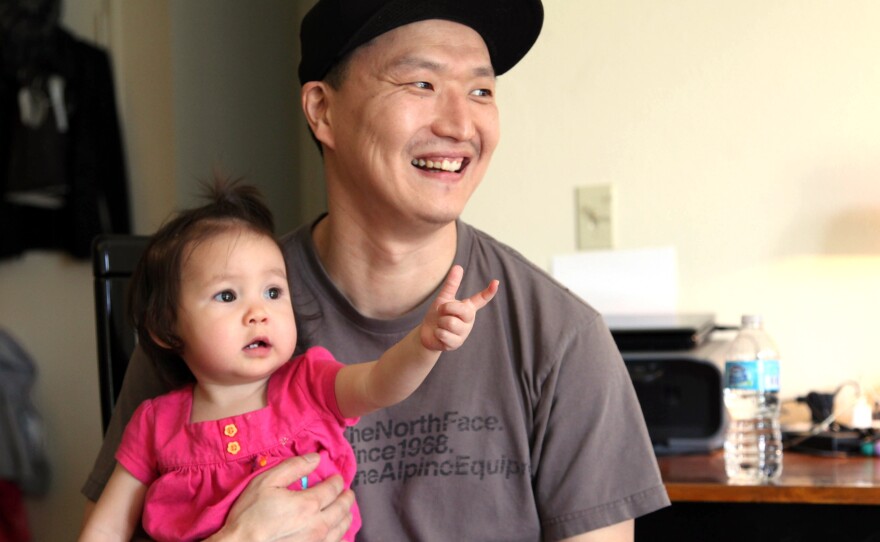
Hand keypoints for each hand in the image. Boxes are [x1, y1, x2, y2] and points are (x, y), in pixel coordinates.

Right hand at [208, 454, 353, 541]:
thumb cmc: (249, 515)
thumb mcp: (266, 482)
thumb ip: (293, 467)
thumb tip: (315, 458)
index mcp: (309, 504)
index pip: (333, 489)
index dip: (337, 481)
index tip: (337, 478)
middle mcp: (318, 525)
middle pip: (342, 509)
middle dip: (347, 498)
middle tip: (348, 493)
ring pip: (341, 529)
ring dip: (346, 517)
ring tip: (346, 512)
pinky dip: (339, 536)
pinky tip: (336, 533)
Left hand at [420, 265, 497, 350]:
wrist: (427, 334)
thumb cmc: (437, 315)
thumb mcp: (443, 299)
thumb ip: (451, 284)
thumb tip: (458, 266)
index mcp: (468, 308)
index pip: (481, 299)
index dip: (489, 291)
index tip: (496, 282)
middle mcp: (469, 320)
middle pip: (462, 310)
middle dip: (447, 308)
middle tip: (441, 312)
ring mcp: (464, 333)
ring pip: (451, 322)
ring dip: (441, 322)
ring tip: (441, 325)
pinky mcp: (456, 344)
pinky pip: (444, 334)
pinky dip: (437, 332)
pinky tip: (439, 334)